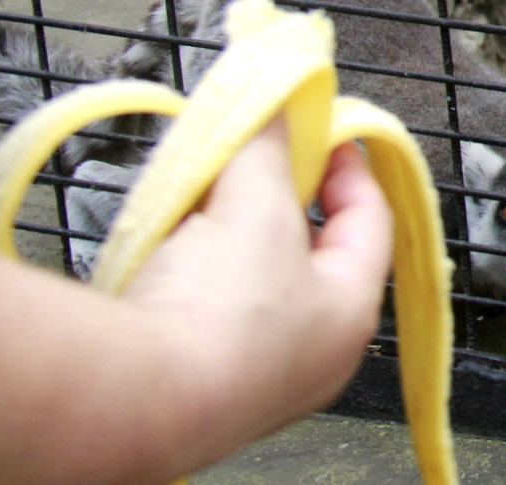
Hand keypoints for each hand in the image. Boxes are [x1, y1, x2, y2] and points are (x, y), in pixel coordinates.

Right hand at [123, 130, 392, 430]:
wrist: (134, 398)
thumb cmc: (218, 316)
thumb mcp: (257, 203)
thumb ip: (270, 148)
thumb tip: (277, 108)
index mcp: (350, 312)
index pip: (371, 218)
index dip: (348, 164)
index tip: (323, 131)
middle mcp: (312, 354)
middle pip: (306, 247)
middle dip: (275, 195)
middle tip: (252, 157)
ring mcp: (254, 373)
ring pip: (250, 276)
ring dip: (227, 230)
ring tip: (202, 192)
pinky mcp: (197, 380)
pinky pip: (205, 306)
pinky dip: (190, 267)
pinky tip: (165, 241)